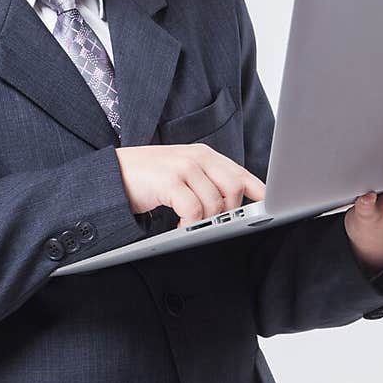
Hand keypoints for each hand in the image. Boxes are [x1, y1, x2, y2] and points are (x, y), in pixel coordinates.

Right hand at [115, 143, 266, 227]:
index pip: (241, 174)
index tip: (270, 209)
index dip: (258, 192)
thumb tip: (235, 204)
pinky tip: (180, 226)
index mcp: (205, 155)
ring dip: (205, 222)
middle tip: (212, 224)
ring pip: (214, 203)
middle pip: (234, 189)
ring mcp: (183, 167)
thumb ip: (208, 182)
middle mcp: (197, 157)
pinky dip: (189, 224)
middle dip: (228, 212)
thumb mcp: (183, 175)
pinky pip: (193, 210)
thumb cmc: (150, 179)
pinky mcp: (168, 181)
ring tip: (190, 225)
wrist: (112, 175)